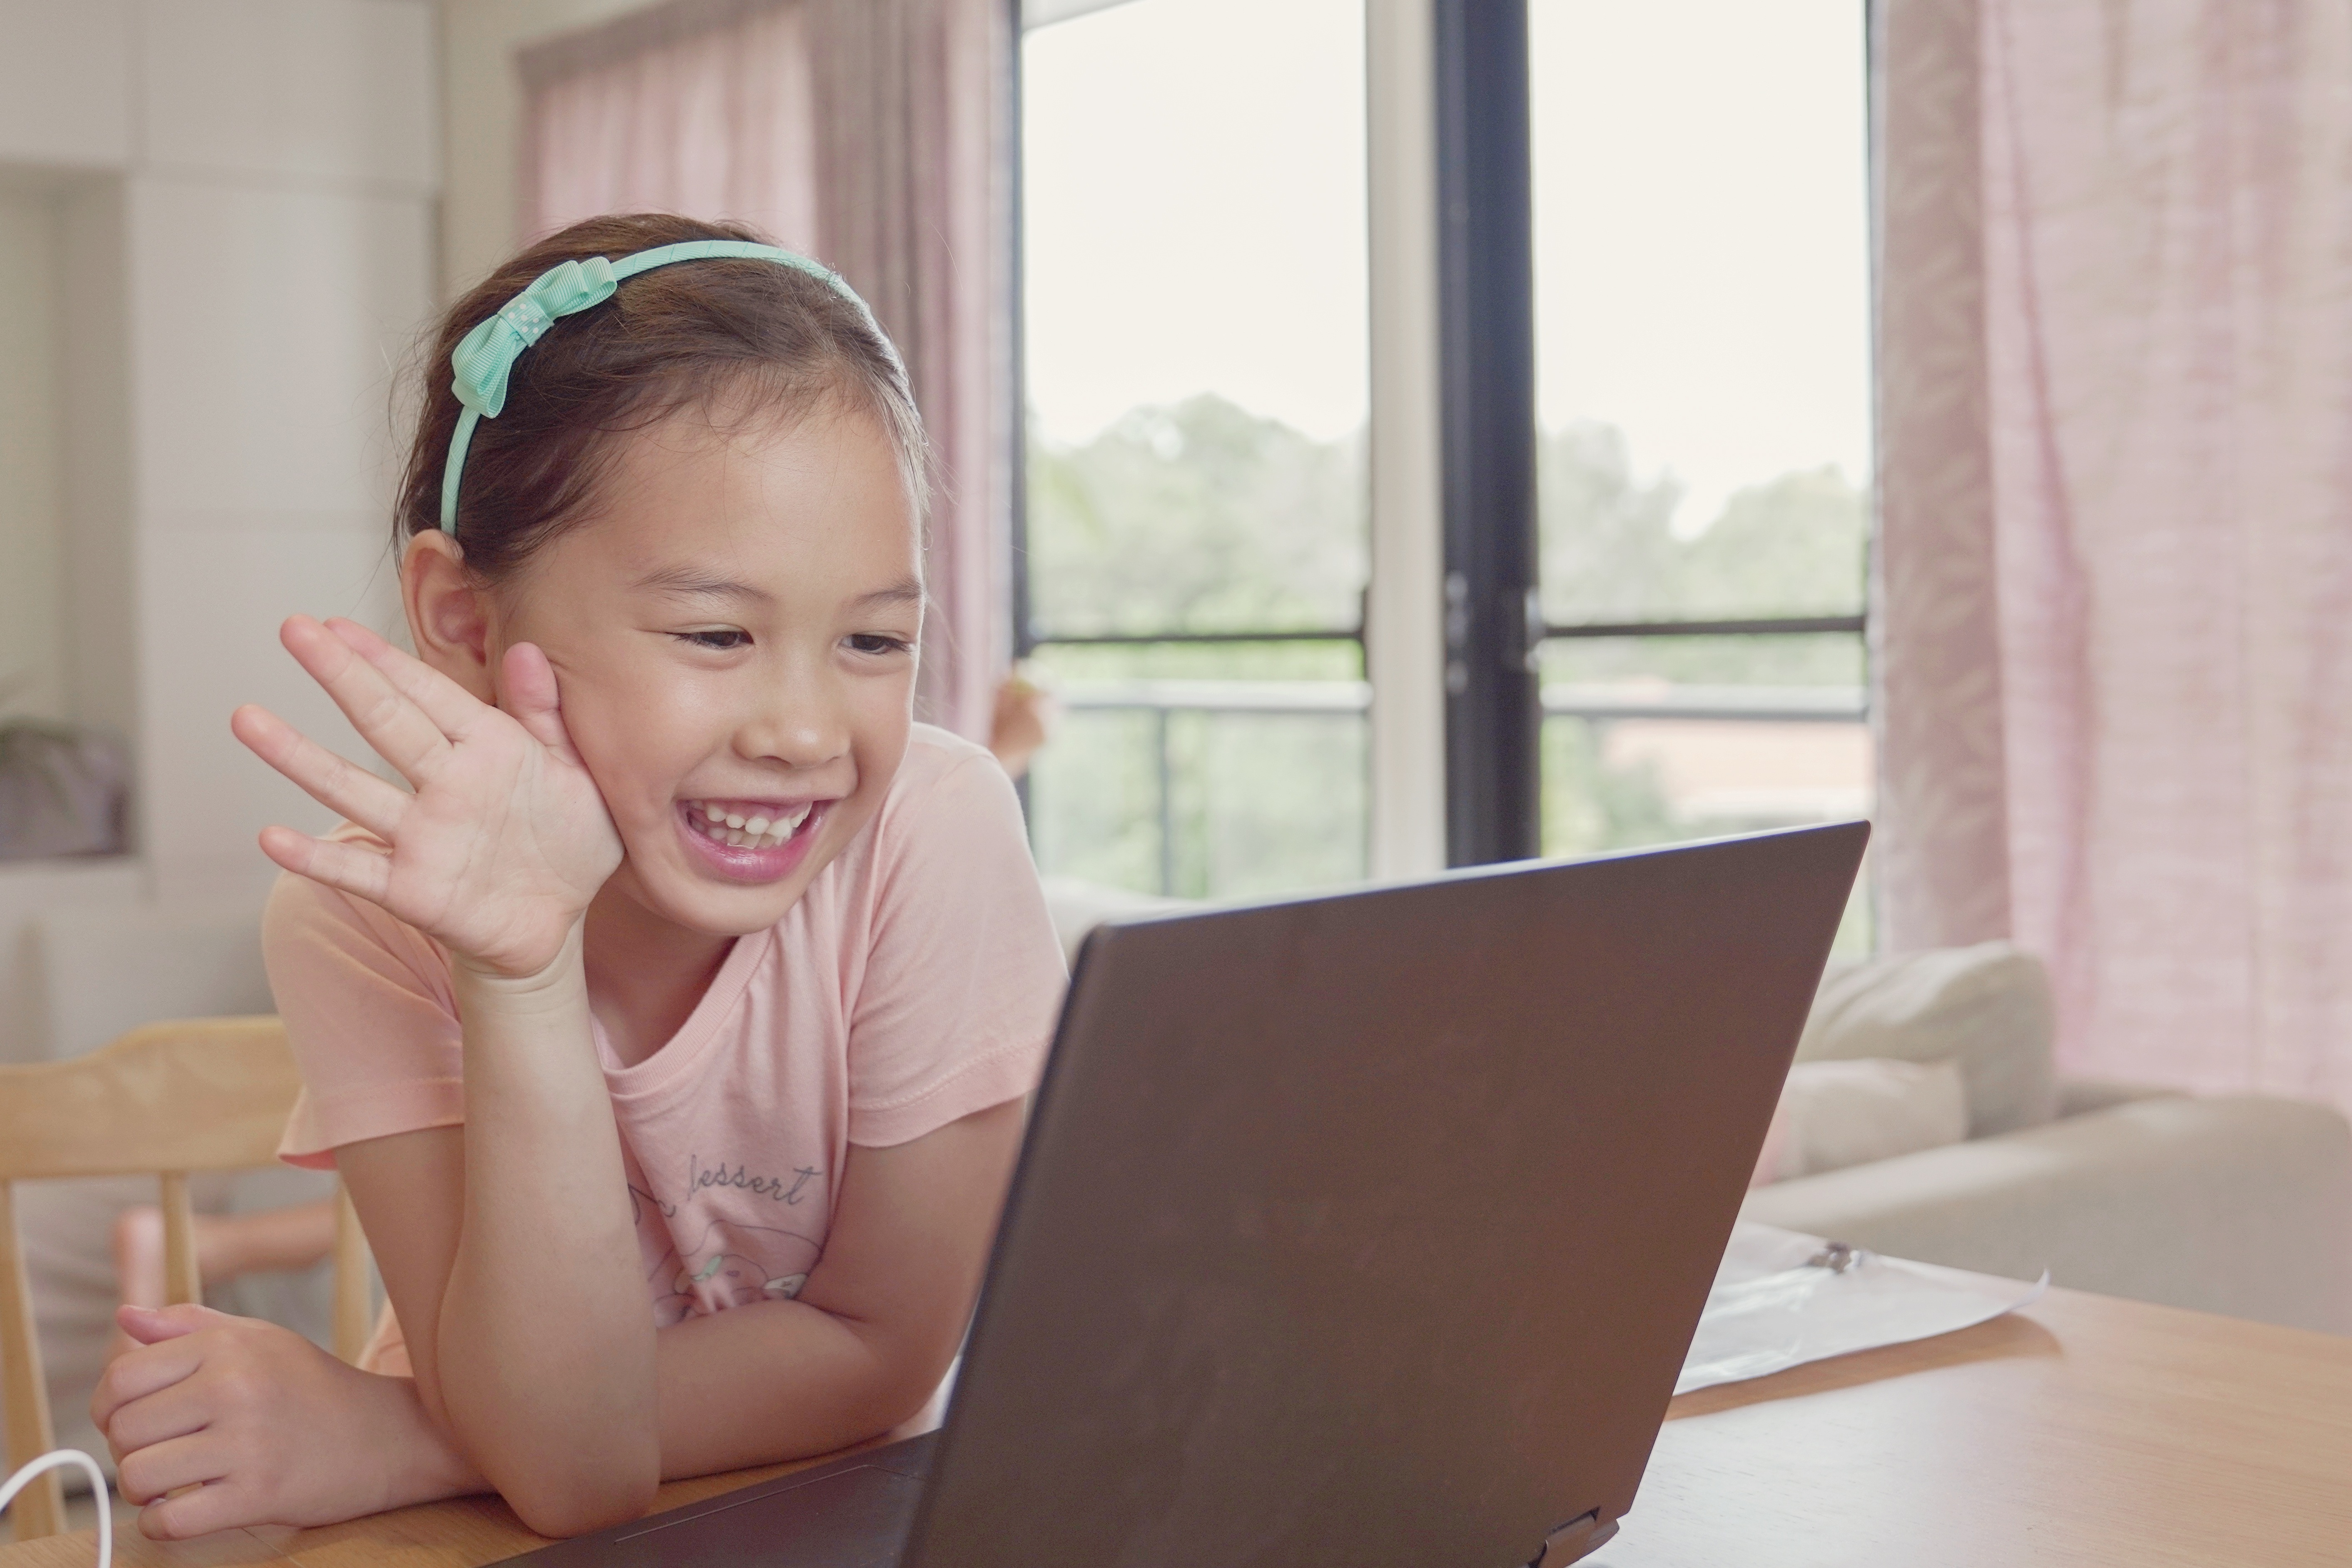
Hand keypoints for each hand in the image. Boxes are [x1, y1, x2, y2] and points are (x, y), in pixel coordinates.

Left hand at [93, 1304, 482, 1538]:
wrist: (388, 1435)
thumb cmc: (313, 1387)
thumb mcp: (260, 1339)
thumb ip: (189, 1325)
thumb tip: (126, 1317)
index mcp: (226, 1347)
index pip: (121, 1378)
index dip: (109, 1407)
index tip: (133, 1420)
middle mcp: (234, 1387)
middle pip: (124, 1431)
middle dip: (130, 1450)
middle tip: (163, 1452)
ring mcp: (247, 1442)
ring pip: (139, 1477)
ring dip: (145, 1490)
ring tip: (175, 1481)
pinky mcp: (258, 1493)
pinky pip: (170, 1519)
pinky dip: (162, 1523)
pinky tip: (184, 1509)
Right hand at [231, 616, 621, 977]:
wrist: (561, 920)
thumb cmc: (568, 840)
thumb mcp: (575, 775)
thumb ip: (547, 717)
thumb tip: (527, 650)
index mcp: (487, 749)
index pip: (427, 693)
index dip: (385, 658)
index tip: (337, 622)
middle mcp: (443, 785)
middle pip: (383, 721)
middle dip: (340, 675)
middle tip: (292, 629)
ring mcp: (421, 836)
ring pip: (351, 789)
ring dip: (299, 756)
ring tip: (248, 718)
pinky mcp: (411, 890)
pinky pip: (356, 870)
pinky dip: (315, 857)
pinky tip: (271, 836)